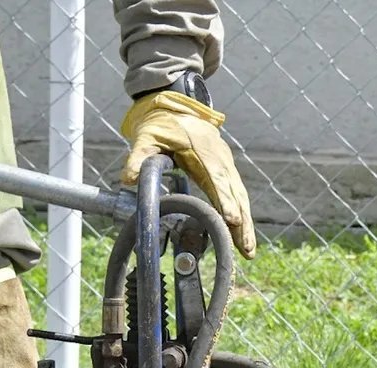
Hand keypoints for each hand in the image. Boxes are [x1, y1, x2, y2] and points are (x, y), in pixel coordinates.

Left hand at [120, 91, 255, 258]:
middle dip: (241, 222)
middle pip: (234, 193)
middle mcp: (219, 158)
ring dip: (245, 224)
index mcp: (202, 150)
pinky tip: (243, 236)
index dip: (225, 199)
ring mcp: (226, 164)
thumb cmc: (160, 124)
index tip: (232, 219)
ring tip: (248, 251)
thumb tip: (128, 178)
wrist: (176, 107)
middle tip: (245, 248)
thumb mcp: (146, 136)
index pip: (216, 178)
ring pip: (240, 197)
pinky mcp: (227, 170)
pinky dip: (243, 216)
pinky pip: (238, 195)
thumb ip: (139, 156)